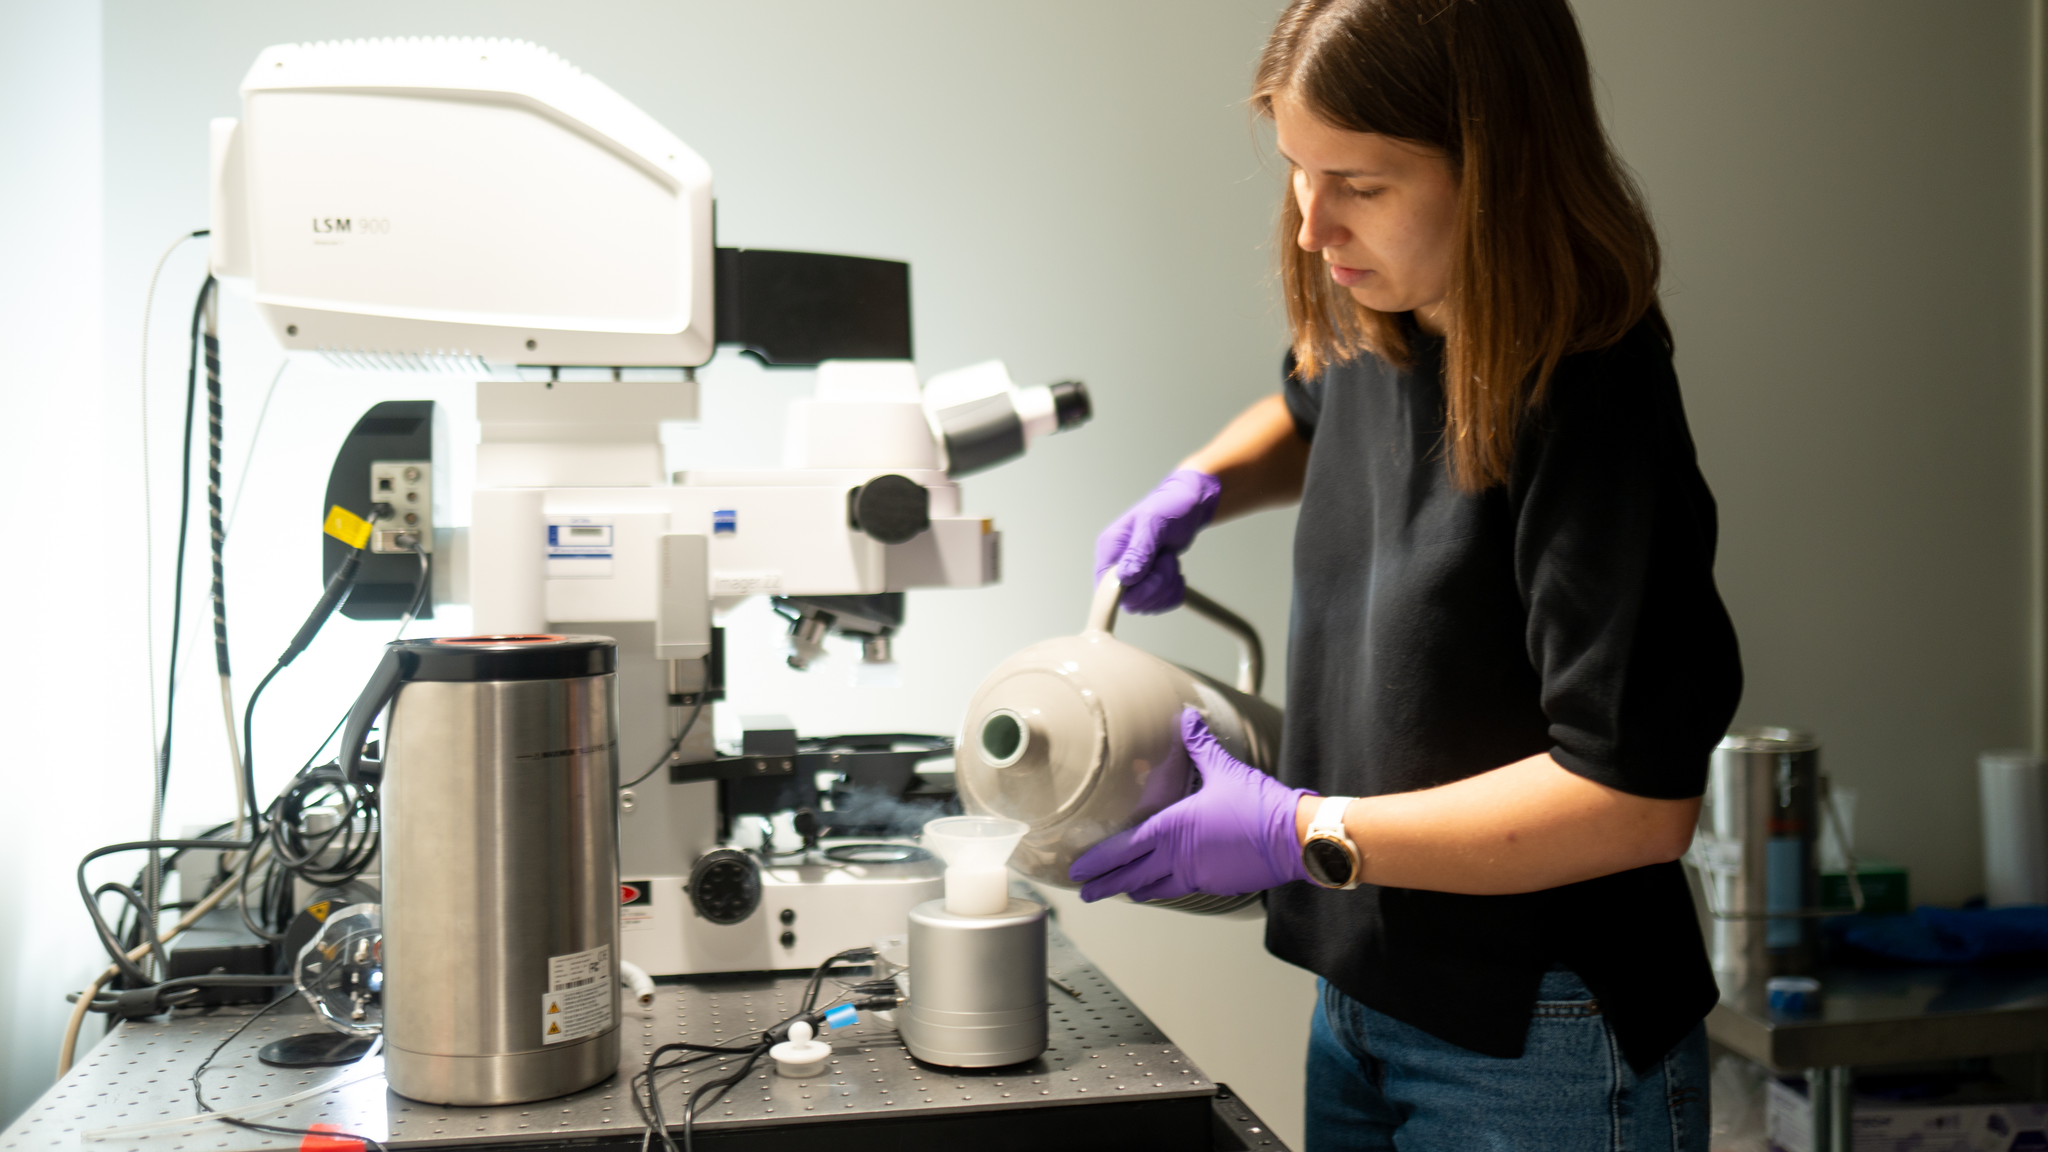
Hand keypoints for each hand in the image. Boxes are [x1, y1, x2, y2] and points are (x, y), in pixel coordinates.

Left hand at [1069, 709, 1311, 901]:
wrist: (1293, 838)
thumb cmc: (1258, 804)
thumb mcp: (1224, 769)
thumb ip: (1198, 744)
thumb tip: (1185, 716)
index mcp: (1172, 829)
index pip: (1121, 851)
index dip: (1097, 862)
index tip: (1077, 871)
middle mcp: (1178, 858)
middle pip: (1130, 877)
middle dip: (1105, 886)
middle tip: (1085, 894)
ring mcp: (1197, 874)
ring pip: (1156, 888)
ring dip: (1135, 888)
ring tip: (1123, 891)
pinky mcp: (1217, 884)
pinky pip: (1183, 887)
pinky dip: (1167, 887)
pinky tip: (1166, 885)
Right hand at [1093, 470, 1221, 613]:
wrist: (1190, 504)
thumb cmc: (1170, 505)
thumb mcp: (1153, 522)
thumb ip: (1139, 551)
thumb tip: (1125, 578)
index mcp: (1110, 548)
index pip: (1105, 587)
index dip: (1128, 591)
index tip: (1150, 577)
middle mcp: (1117, 565)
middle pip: (1129, 600)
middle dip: (1155, 586)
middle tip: (1167, 560)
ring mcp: (1133, 576)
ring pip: (1145, 604)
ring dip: (1166, 587)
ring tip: (1170, 561)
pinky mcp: (1148, 584)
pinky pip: (1158, 604)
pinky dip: (1172, 593)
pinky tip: (1175, 573)